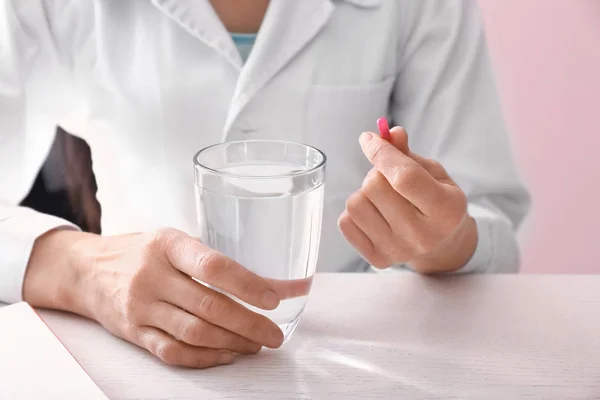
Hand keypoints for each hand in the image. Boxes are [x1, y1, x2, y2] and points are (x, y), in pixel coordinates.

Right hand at [24, 228, 303, 367]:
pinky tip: (227, 354)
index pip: (213, 266)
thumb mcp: (174, 241)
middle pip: (209, 306)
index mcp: (168, 244)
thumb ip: (213, 260)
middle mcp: (152, 275)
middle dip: (249, 324)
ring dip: (233, 343)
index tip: (274, 298)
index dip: (247, 284)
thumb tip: (272, 282)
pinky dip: (206, 357)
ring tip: (257, 344)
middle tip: (274, 334)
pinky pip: (174, 352)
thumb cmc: (142, 252)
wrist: (86, 270)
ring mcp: (141, 307)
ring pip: (195, 333)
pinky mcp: (134, 332)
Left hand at [338, 126, 477, 273]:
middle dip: (376, 173)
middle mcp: (423, 235)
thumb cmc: (436, 200)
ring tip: (382, 198)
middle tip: (388, 179)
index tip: (369, 139)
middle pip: (374, 186)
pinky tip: (375, 214)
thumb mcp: (432, 173)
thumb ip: (407, 154)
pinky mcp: (378, 259)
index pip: (405, 177)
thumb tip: (389, 134)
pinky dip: (355, 212)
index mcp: (445, 210)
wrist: (441, 245)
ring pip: (355, 203)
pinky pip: (345, 222)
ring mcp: (399, 250)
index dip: (382, 153)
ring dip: (364, 193)